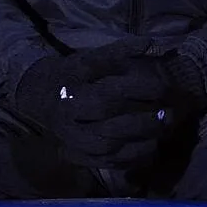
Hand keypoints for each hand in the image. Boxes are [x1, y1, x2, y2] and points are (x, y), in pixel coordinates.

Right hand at [64, 51, 206, 168]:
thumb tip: (152, 43)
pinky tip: (148, 151)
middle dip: (141, 117)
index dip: (141, 88)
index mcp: (73, 82)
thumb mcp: (91, 57)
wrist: (37, 94)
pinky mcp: (73, 154)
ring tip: (161, 134)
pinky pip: (102, 163)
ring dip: (137, 142)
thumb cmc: (73, 74)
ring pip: (104, 144)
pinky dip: (128, 160)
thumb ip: (120, 50)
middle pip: (106, 116)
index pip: (110, 85)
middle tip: (168, 115)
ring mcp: (68, 136)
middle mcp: (68, 110)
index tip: (166, 88)